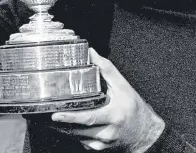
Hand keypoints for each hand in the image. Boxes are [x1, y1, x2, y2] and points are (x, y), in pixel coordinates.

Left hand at [50, 49, 164, 151]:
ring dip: (67, 128)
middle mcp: (108, 132)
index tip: (57, 115)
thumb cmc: (134, 108)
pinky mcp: (101, 149)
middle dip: (63, 123)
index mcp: (113, 115)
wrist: (146, 132)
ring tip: (58, 119)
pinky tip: (74, 125)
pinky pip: (83, 142)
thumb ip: (106, 69)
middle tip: (50, 114)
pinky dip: (76, 134)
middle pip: (79, 129)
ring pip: (79, 137)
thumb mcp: (123, 86)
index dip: (71, 117)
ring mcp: (104, 143)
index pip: (88, 118)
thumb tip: (91, 53)